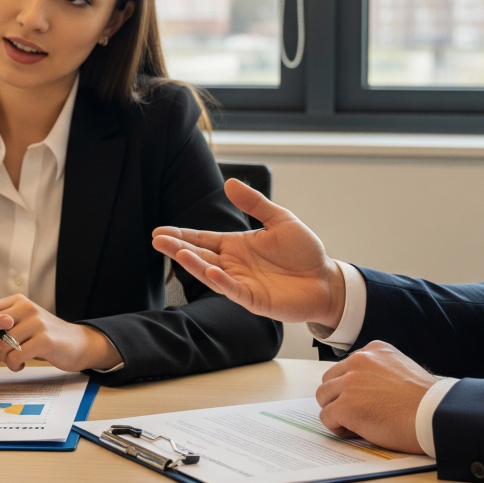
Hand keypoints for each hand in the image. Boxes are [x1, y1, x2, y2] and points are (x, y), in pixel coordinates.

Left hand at [0, 293, 122, 372]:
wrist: (78, 343)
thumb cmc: (44, 336)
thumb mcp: (23, 322)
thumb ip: (1, 322)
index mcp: (18, 301)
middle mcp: (26, 307)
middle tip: (2, 355)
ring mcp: (36, 322)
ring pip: (2, 344)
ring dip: (4, 359)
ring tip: (13, 361)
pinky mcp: (44, 340)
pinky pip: (15, 356)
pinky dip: (14, 365)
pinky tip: (21, 365)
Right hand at [151, 178, 345, 325]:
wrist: (326, 279)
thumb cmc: (303, 251)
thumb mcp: (280, 219)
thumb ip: (255, 203)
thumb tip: (230, 182)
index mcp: (236, 246)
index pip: (202, 239)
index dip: (181, 235)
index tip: (159, 232)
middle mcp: (233, 265)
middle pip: (200, 255)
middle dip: (178, 248)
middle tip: (157, 241)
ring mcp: (242, 283)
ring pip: (211, 274)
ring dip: (194, 265)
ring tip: (177, 253)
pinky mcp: (254, 299)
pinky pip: (234, 291)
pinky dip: (222, 282)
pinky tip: (212, 271)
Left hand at [315, 341, 435, 454]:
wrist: (434, 415)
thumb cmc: (426, 401)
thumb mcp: (402, 370)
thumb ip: (380, 372)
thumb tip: (364, 390)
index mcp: (374, 350)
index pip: (347, 366)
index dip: (352, 387)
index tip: (365, 400)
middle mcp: (359, 361)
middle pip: (330, 380)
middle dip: (339, 397)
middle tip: (357, 414)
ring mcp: (349, 382)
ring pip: (324, 397)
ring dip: (336, 411)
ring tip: (356, 424)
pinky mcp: (345, 405)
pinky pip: (327, 417)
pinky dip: (337, 428)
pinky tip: (356, 432)